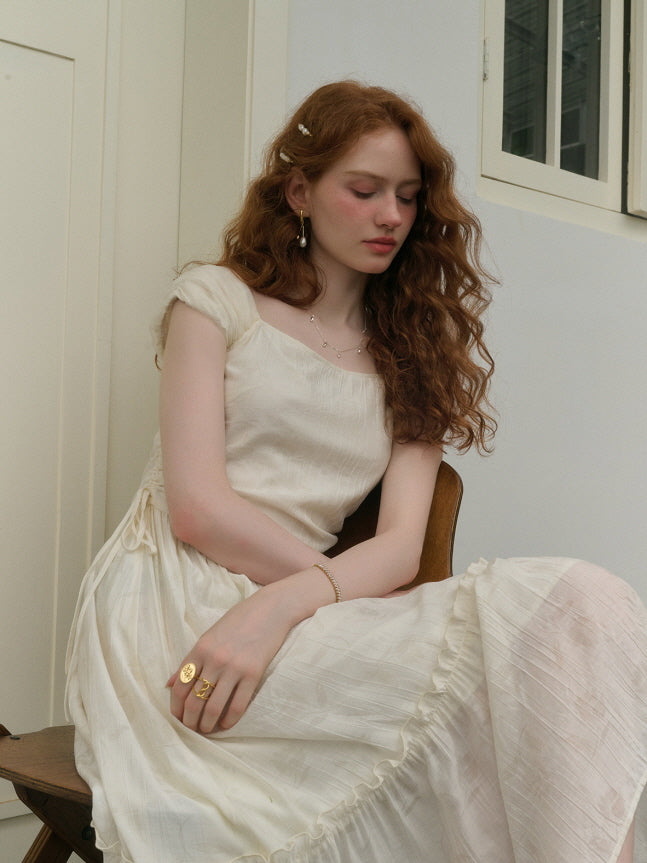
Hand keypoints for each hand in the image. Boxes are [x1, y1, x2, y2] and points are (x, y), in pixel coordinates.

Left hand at [167, 586, 292, 732]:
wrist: (271, 609)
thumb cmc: (239, 621)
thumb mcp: (209, 636)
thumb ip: (190, 660)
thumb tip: (169, 684)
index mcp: (200, 648)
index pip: (179, 686)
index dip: (176, 707)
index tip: (178, 718)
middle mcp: (214, 659)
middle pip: (194, 700)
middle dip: (189, 721)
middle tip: (191, 729)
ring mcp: (234, 667)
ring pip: (213, 707)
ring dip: (207, 724)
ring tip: (207, 729)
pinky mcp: (253, 674)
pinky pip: (238, 705)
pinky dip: (229, 720)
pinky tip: (226, 724)